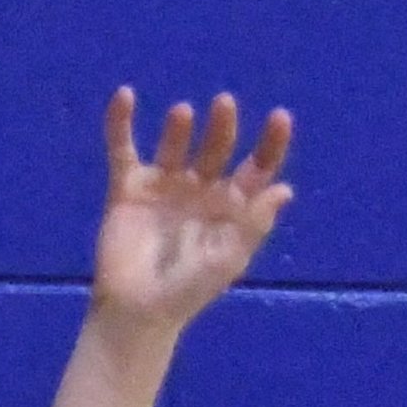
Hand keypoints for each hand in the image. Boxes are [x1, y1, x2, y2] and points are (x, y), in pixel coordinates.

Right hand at [90, 87, 293, 337]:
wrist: (138, 309)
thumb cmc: (189, 290)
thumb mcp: (228, 259)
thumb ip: (254, 224)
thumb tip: (285, 189)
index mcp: (230, 208)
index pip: (256, 169)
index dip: (270, 144)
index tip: (280, 117)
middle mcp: (201, 190)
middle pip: (217, 149)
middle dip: (223, 128)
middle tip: (225, 105)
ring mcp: (164, 186)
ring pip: (175, 145)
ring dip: (180, 128)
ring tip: (184, 113)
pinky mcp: (129, 187)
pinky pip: (124, 149)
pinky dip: (121, 122)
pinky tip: (126, 96)